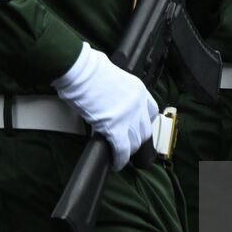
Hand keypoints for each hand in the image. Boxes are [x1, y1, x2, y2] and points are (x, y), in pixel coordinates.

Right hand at [53, 43, 157, 169]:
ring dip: (128, 150)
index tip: (137, 127)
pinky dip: (120, 159)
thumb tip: (113, 99)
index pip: (151, 111)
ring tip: (119, 153)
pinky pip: (122, 150)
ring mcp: (128, 117)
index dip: (144, 122)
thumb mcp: (114, 76)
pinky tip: (116, 163)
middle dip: (136, 139)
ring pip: (135, 143)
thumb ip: (119, 90)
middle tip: (127, 142)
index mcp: (138, 89)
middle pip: (145, 130)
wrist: (80, 71)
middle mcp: (138, 104)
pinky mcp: (115, 128)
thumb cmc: (89, 69)